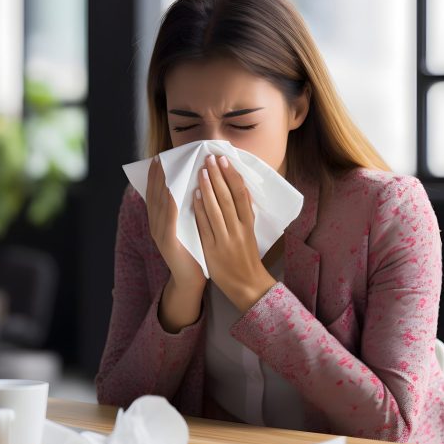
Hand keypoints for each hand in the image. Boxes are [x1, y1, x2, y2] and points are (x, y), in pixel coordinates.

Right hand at [146, 156, 206, 288]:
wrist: (191, 280)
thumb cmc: (193, 251)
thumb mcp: (186, 226)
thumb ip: (184, 210)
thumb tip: (189, 186)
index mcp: (160, 221)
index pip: (155, 194)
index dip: (155, 177)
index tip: (159, 159)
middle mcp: (156, 226)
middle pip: (154, 195)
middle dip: (157, 176)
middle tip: (160, 158)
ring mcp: (160, 234)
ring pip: (159, 204)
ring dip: (163, 185)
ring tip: (165, 168)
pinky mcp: (168, 243)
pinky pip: (168, 219)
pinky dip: (170, 204)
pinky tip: (172, 191)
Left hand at [193, 154, 276, 311]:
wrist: (248, 285)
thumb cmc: (247, 256)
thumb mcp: (250, 232)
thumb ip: (245, 212)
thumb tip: (241, 188)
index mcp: (249, 224)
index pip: (241, 194)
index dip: (232, 176)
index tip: (224, 160)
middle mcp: (239, 230)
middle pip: (228, 198)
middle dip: (218, 176)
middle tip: (209, 158)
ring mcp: (226, 239)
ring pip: (216, 209)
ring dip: (208, 189)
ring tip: (200, 171)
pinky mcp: (213, 249)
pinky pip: (205, 226)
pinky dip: (200, 210)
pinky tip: (193, 196)